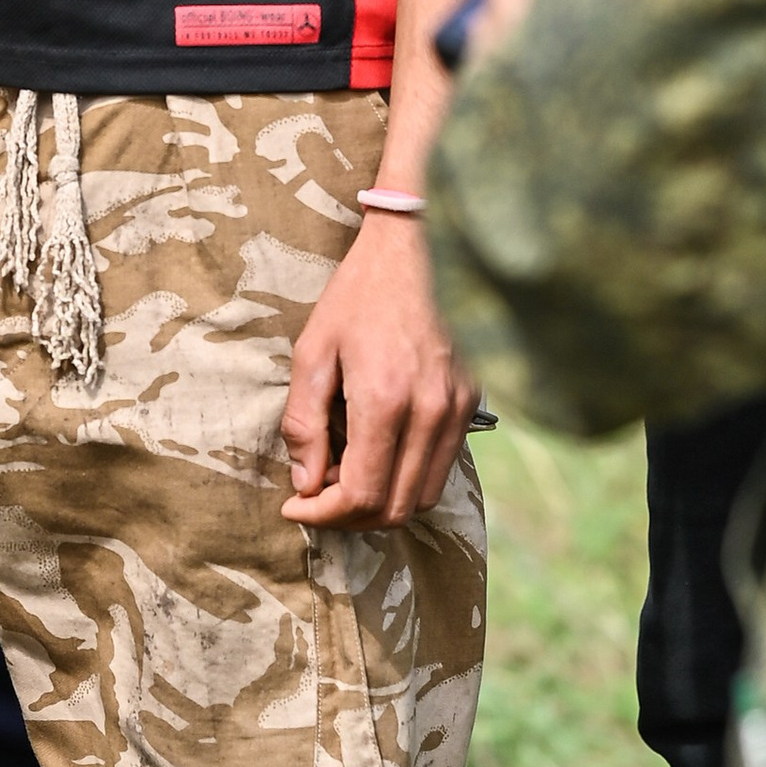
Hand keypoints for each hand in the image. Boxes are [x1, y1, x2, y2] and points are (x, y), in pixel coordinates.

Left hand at [281, 210, 475, 529]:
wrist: (414, 249)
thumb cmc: (356, 296)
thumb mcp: (312, 352)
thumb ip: (305, 423)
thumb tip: (306, 483)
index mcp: (385, 400)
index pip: (360, 494)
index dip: (322, 514)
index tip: (294, 506)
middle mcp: (430, 412)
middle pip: (393, 508)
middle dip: (348, 516)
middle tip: (315, 497)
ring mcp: (457, 410)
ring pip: (422, 496)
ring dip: (380, 503)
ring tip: (344, 478)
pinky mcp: (471, 403)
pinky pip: (441, 467)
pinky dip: (406, 479)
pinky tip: (378, 456)